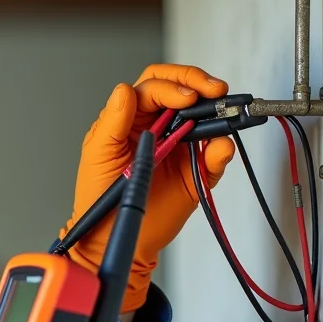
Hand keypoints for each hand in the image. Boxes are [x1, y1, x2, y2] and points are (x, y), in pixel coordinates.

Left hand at [65, 64, 236, 312]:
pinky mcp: (194, 170)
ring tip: (224, 114)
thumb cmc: (98, 195)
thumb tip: (125, 90)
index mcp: (131, 117)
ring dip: (216, 111)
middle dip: (199, 84)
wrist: (112, 237)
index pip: (154, 86)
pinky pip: (214, 155)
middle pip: (181, 90)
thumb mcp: (98, 154)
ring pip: (203, 117)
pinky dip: (221, 150)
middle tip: (215, 91)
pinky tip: (220, 149)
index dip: (173, 86)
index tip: (186, 98)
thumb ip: (113, 122)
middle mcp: (157, 126)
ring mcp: (178, 146)